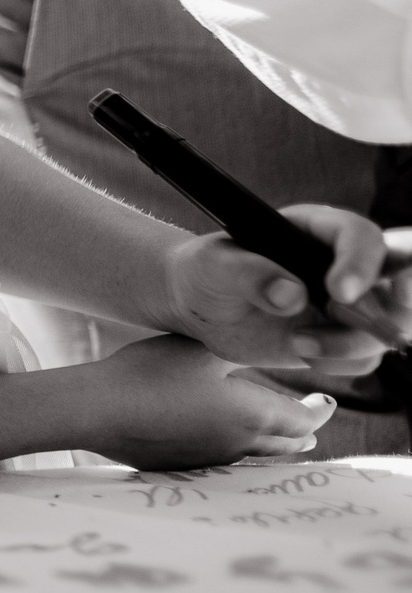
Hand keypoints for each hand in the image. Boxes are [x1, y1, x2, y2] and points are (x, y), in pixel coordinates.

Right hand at [84, 335, 331, 470]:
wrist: (99, 410)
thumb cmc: (152, 374)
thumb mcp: (202, 349)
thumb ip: (241, 352)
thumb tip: (270, 349)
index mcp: (253, 414)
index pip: (305, 420)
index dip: (319, 411)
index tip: (325, 401)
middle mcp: (240, 444)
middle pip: (286, 445)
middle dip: (302, 432)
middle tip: (311, 423)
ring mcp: (210, 459)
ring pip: (256, 455)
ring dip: (273, 445)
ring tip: (279, 437)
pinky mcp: (183, 466)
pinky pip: (224, 460)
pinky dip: (238, 449)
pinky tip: (224, 439)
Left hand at [157, 205, 400, 375]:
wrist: (200, 307)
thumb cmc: (206, 271)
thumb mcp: (214, 266)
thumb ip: (248, 274)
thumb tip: (290, 295)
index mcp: (318, 230)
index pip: (361, 237)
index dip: (361, 263)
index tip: (339, 293)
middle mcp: (345, 263)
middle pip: (404, 275)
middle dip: (404, 298)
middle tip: (377, 320)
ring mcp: (350, 303)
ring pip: (388, 324)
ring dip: (351, 342)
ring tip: (297, 342)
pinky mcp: (342, 337)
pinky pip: (366, 357)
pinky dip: (340, 362)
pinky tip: (300, 350)